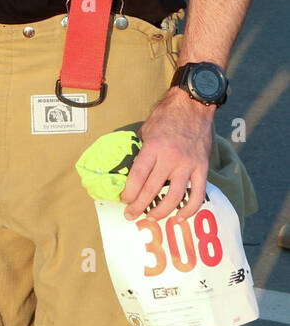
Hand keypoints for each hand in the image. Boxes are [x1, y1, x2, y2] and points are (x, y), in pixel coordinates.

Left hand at [122, 87, 213, 221]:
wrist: (193, 107)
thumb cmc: (166, 117)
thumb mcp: (146, 130)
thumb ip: (141, 151)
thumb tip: (131, 170)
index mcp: (153, 148)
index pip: (138, 176)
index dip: (129, 192)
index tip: (123, 200)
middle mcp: (171, 158)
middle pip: (152, 189)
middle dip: (139, 206)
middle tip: (130, 215)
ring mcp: (188, 165)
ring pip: (175, 196)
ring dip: (162, 211)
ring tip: (151, 218)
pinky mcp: (202, 169)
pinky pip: (197, 194)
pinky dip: (189, 209)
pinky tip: (180, 217)